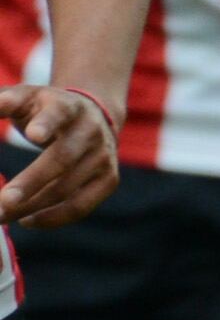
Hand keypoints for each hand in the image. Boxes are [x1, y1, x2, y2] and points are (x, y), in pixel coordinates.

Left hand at [0, 85, 117, 228]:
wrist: (95, 116)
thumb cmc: (47, 110)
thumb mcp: (27, 98)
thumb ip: (5, 101)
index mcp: (68, 107)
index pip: (60, 113)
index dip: (48, 123)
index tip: (33, 134)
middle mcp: (91, 131)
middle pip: (62, 159)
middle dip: (32, 182)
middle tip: (3, 202)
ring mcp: (103, 157)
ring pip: (67, 188)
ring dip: (32, 206)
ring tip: (1, 216)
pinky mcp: (109, 179)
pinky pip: (81, 206)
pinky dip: (53, 218)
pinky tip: (26, 221)